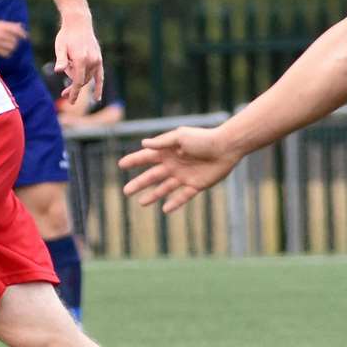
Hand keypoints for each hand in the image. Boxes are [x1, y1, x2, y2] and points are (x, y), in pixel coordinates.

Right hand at [0, 20, 27, 55]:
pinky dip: (8, 53)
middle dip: (16, 41)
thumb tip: (21, 25)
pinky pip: (6, 53)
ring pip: (11, 47)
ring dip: (13, 47)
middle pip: (15, 39)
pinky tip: (7, 51)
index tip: (27, 37)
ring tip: (10, 46)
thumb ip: (10, 25)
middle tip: (14, 41)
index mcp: (1, 25)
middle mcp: (0, 33)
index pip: (16, 30)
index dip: (23, 34)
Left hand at [54, 19, 103, 105]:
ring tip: (68, 72)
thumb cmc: (66, 35)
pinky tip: (97, 99)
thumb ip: (61, 60)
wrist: (78, 23)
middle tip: (63, 94)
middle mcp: (91, 61)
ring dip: (79, 80)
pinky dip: (98, 87)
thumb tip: (59, 70)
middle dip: (73, 88)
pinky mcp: (99, 59)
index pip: (77, 81)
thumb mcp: (60, 47)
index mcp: (81, 59)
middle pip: (82, 80)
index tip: (70, 101)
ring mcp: (97, 60)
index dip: (73, 92)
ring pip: (88, 77)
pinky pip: (100, 76)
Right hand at [119, 126, 240, 212]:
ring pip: (164, 188)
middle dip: (139, 183)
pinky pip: (183, 196)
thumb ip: (162, 142)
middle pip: (152, 176)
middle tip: (125, 191)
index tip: (120, 165)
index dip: (134, 161)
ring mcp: (184, 176)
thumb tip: (143, 144)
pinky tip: (165, 209)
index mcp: (168, 151)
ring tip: (141, 203)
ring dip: (153, 195)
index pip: (146, 157)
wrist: (226, 147)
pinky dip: (174, 203)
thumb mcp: (180, 137)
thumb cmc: (203, 138)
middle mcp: (174, 164)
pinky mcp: (196, 185)